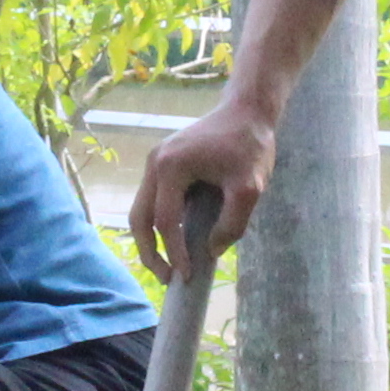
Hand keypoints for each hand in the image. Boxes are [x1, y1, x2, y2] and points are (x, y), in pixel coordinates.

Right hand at [131, 103, 273, 279]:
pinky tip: (175, 241)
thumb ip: (232, 224)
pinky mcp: (163, 164)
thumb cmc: (249, 146)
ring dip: (150, 240)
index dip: (174, 252)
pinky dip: (158, 224)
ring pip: (141, 210)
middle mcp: (154, 164)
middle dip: (150, 252)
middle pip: (139, 218)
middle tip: (167, 279)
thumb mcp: (250, 188)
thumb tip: (211, 251)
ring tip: (168, 265)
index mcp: (171, 168)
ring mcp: (155, 162)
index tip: (187, 276)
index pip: (166, 221)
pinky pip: (153, 200)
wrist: (246, 111)